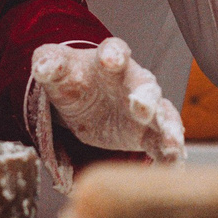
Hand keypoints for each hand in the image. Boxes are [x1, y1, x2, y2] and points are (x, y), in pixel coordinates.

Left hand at [30, 38, 185, 165]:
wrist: (83, 103)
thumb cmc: (72, 79)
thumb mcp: (55, 69)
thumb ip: (49, 63)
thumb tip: (44, 66)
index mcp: (109, 60)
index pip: (114, 50)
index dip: (113, 54)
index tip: (110, 59)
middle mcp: (133, 82)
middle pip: (145, 85)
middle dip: (146, 96)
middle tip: (142, 107)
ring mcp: (144, 108)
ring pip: (162, 115)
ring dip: (168, 128)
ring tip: (172, 144)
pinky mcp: (147, 134)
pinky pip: (162, 143)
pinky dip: (169, 156)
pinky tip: (173, 167)